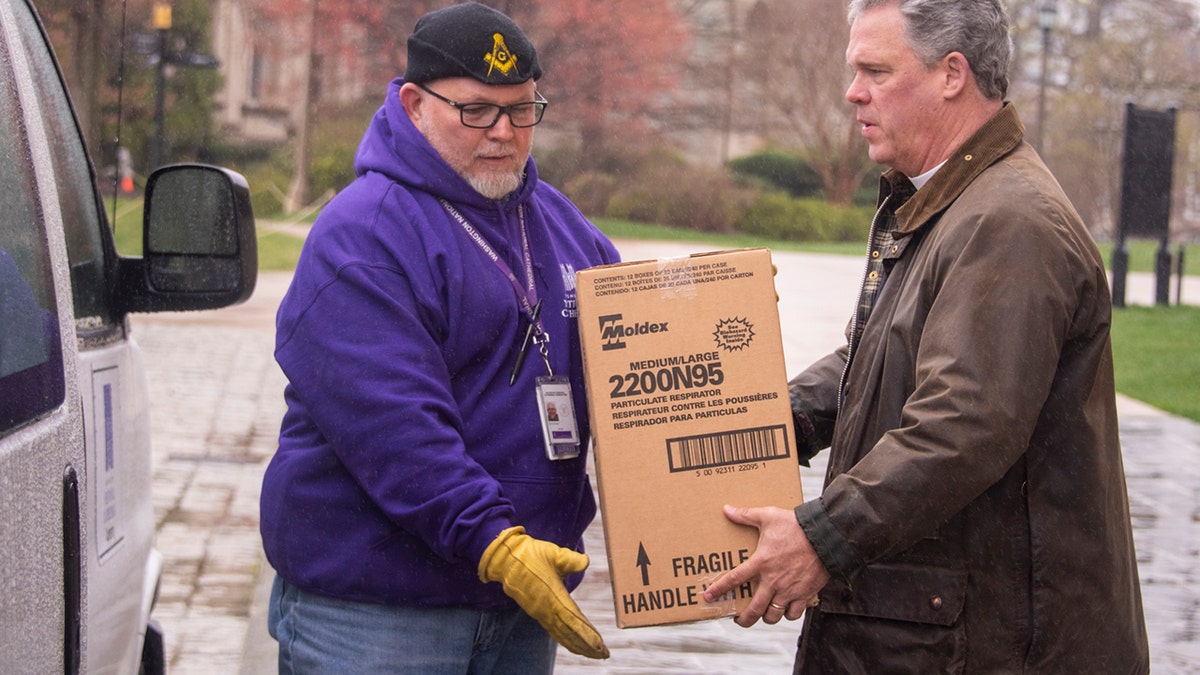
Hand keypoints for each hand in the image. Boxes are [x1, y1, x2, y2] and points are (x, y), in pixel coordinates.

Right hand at [478, 526, 608, 658]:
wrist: (506, 560)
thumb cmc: (531, 555)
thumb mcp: (552, 553)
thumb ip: (570, 559)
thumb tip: (586, 560)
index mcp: (552, 596)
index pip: (572, 620)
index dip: (586, 634)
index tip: (600, 645)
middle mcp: (546, 609)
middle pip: (569, 633)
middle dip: (587, 645)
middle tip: (605, 654)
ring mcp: (541, 613)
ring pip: (562, 635)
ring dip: (579, 646)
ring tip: (595, 654)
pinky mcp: (538, 613)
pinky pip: (554, 631)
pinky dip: (567, 641)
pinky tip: (576, 646)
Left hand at [702, 505, 830, 627]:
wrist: (825, 535)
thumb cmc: (795, 525)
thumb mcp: (768, 516)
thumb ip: (745, 515)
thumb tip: (726, 509)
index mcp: (761, 562)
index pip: (734, 579)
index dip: (719, 589)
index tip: (708, 597)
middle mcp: (773, 580)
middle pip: (754, 609)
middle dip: (744, 619)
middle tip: (739, 619)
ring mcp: (789, 589)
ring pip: (773, 615)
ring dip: (766, 617)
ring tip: (763, 614)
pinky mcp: (804, 594)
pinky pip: (794, 614)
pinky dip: (788, 615)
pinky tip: (785, 610)